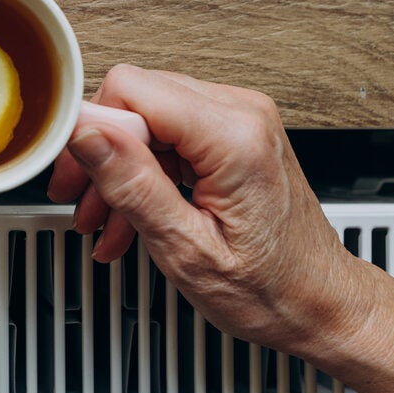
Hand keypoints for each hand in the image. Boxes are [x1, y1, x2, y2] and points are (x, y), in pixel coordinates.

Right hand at [48, 64, 353, 349]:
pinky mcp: (235, 134)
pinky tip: (130, 216)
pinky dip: (144, 173)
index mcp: (233, 137)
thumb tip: (88, 134)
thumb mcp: (187, 249)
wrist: (321, 303)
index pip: (131, 89)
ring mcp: (240, 120)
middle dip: (99, 154)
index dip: (92, 129)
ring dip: (118, 170)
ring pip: (147, 119)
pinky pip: (169, 135)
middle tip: (80, 200)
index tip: (72, 171)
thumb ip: (133, 184)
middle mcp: (242, 114)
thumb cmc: (272, 289)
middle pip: (136, 99)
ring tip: (104, 221)